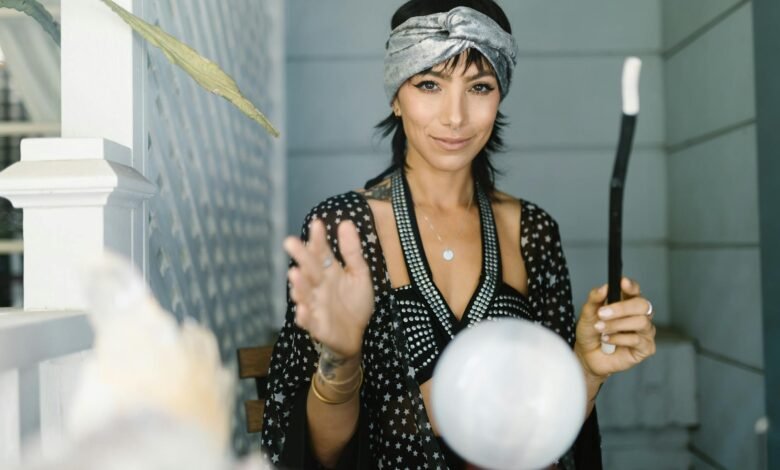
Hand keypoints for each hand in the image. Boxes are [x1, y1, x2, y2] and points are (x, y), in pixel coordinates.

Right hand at [283, 219, 374, 359]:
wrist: (358, 334)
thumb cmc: (355, 302)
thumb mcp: (359, 274)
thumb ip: (352, 251)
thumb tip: (346, 222)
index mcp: (329, 271)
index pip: (321, 252)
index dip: (318, 239)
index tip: (316, 223)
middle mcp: (318, 286)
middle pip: (309, 269)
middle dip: (301, 256)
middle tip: (291, 242)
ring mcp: (315, 305)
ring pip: (304, 294)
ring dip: (299, 285)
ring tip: (295, 273)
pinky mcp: (317, 326)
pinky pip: (308, 321)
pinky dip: (304, 316)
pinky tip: (302, 309)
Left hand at [574, 277, 655, 382]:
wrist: (587, 356)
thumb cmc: (591, 333)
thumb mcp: (587, 314)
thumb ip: (594, 299)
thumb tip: (604, 288)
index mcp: (627, 303)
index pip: (635, 291)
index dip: (631, 286)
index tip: (622, 282)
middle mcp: (640, 316)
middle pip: (642, 305)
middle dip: (621, 308)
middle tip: (602, 313)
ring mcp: (645, 332)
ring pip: (641, 322)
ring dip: (617, 325)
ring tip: (600, 329)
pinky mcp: (646, 348)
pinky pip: (637, 340)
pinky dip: (619, 339)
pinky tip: (607, 340)